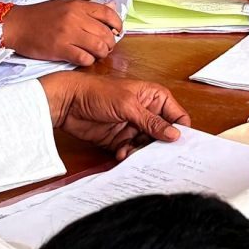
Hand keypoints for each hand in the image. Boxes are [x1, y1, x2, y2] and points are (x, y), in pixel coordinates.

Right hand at [1, 0, 123, 65]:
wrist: (16, 25)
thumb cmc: (38, 17)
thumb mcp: (64, 5)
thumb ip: (85, 9)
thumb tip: (108, 12)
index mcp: (77, 6)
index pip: (108, 13)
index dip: (118, 24)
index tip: (117, 32)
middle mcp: (75, 18)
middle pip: (106, 33)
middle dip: (110, 43)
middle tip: (105, 47)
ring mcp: (68, 34)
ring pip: (99, 47)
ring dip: (101, 54)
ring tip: (95, 54)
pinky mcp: (60, 49)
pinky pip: (85, 59)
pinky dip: (88, 61)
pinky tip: (83, 59)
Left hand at [46, 75, 188, 157]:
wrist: (68, 102)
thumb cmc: (97, 92)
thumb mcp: (128, 105)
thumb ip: (152, 122)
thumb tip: (174, 135)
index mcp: (154, 97)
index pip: (177, 116)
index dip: (180, 130)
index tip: (179, 145)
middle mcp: (146, 113)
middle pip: (164, 135)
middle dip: (160, 146)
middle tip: (157, 155)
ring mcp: (133, 127)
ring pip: (148, 146)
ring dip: (142, 152)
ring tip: (131, 151)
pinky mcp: (120, 139)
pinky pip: (132, 152)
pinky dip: (128, 155)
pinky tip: (120, 153)